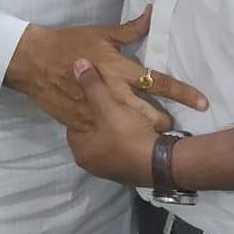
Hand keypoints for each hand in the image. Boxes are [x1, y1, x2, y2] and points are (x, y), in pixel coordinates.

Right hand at [5, 6, 207, 130]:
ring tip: (158, 138)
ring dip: (148, 133)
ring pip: (132, 128)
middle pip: (151, 114)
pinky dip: (120, 136)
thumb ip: (130, 29)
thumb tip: (152, 13)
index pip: (159, 82)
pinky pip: (109, 134)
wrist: (36, 62)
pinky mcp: (85, 123)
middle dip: (166, 123)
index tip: (203, 102)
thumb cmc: (71, 42)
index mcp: (121, 69)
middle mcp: (116, 93)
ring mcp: (100, 111)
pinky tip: (127, 141)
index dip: (183, 92)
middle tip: (178, 127)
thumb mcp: (102, 32)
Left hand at [67, 59, 155, 185]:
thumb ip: (92, 85)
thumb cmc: (126, 134)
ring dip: (116, 125)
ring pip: (108, 140)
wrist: (159, 163)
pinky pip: (122, 147)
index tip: (91, 93)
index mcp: (81, 150)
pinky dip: (127, 134)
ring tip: (124, 109)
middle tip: (109, 99)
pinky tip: (136, 123)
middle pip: (92, 131)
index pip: (73, 122)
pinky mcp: (127, 169)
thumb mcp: (107, 105)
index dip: (81, 105)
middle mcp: (92, 163)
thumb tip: (78, 64)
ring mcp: (110, 169)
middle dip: (100, 116)